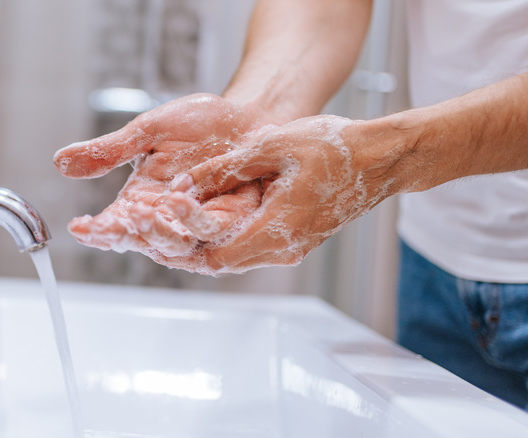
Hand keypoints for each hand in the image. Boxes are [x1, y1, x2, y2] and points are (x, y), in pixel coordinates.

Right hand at [53, 93, 271, 264]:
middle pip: (142, 240)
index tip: (79, 227)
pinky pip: (210, 230)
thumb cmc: (199, 125)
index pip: (114, 224)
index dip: (96, 230)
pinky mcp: (229, 220)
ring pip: (175, 244)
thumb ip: (108, 151)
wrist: (247, 117)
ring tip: (140, 212)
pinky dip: (193, 219)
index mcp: (142, 201)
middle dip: (125, 234)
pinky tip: (177, 199)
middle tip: (110, 224)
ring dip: (157, 232)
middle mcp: (168, 219)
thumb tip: (59, 161)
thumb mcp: (147, 132)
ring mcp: (198, 224)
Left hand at [167, 115, 401, 273]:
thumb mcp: (272, 147)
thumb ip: (225, 168)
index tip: (155, 220)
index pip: (214, 257)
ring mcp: (290, 248)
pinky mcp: (294, 240)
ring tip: (165, 224)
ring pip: (232, 259)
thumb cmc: (334, 147)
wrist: (380, 159)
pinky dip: (221, 239)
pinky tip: (201, 220)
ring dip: (199, 244)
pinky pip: (248, 249)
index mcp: (277, 229)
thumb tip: (182, 185)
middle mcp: (283, 249)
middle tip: (147, 228)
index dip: (179, 242)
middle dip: (181, 248)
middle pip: (218, 264)